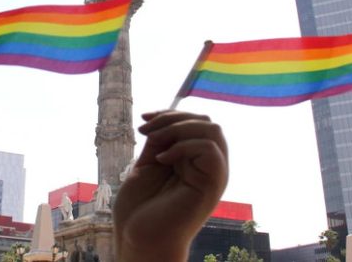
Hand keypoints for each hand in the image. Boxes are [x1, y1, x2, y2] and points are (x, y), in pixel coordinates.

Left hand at [114, 111, 228, 261]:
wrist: (138, 238)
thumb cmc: (141, 208)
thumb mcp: (149, 163)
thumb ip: (162, 140)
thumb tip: (167, 118)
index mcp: (195, 160)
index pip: (196, 121)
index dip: (170, 113)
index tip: (143, 118)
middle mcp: (208, 166)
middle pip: (207, 121)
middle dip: (174, 118)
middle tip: (146, 131)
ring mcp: (212, 175)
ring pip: (213, 130)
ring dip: (179, 128)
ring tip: (154, 142)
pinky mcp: (211, 186)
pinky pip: (209, 149)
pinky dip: (184, 145)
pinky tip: (163, 158)